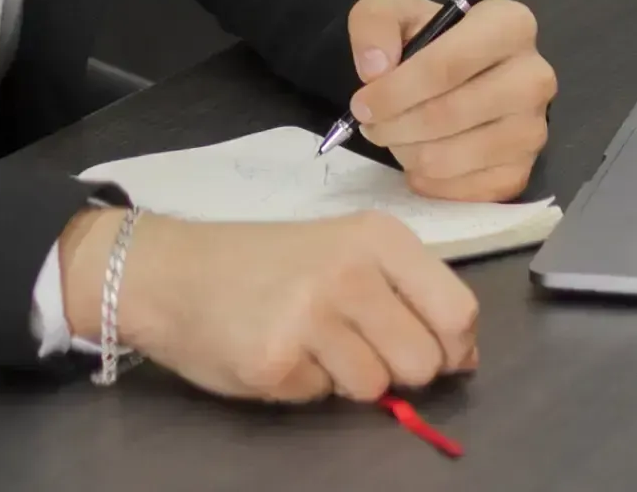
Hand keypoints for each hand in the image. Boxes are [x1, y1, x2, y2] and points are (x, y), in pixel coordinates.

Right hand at [58, 205, 478, 401]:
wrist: (171, 271)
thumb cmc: (267, 262)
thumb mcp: (346, 253)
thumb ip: (408, 294)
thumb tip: (465, 357)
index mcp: (377, 237)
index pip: (457, 311)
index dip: (450, 346)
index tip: (424, 345)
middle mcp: (350, 271)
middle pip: (423, 361)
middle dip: (396, 369)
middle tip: (352, 342)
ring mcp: (312, 316)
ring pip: (375, 388)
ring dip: (345, 378)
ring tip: (306, 340)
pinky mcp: (276, 361)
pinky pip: (321, 398)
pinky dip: (302, 385)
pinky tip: (274, 350)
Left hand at [345, 0, 555, 202]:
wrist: (454, 73)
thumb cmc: (429, 37)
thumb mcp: (395, 7)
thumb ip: (376, 21)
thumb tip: (375, 68)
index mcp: (510, 24)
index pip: (446, 66)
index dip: (396, 90)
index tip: (363, 103)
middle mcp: (534, 76)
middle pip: (451, 114)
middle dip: (397, 125)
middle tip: (372, 125)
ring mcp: (534, 128)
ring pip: (458, 156)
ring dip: (410, 153)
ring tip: (394, 138)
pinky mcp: (524, 169)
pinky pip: (471, 189)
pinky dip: (434, 182)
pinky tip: (418, 163)